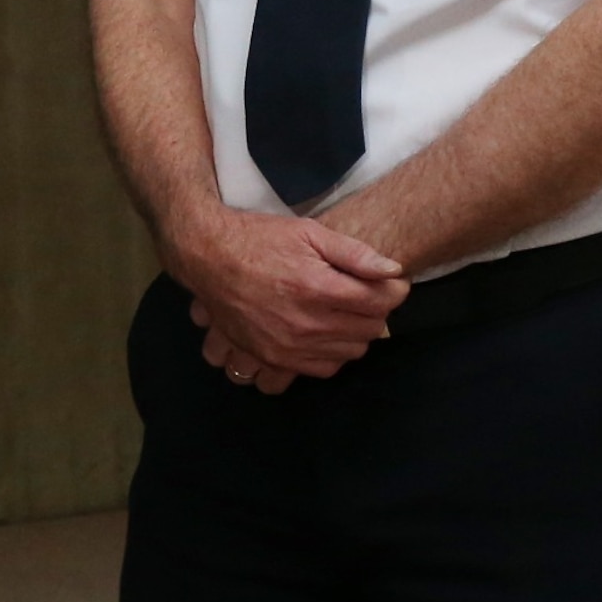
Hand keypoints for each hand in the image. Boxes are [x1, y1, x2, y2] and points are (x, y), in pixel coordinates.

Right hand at [169, 207, 406, 384]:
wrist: (207, 257)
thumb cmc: (259, 239)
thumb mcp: (307, 233)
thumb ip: (353, 253)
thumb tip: (394, 271)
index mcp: (318, 288)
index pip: (381, 302)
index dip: (392, 290)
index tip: (388, 281)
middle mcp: (306, 323)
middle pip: (370, 329)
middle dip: (374, 310)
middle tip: (362, 293)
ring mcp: (289, 346)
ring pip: (351, 352)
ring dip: (355, 332)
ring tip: (340, 311)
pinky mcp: (275, 358)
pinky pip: (324, 368)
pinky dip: (331, 352)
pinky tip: (322, 331)